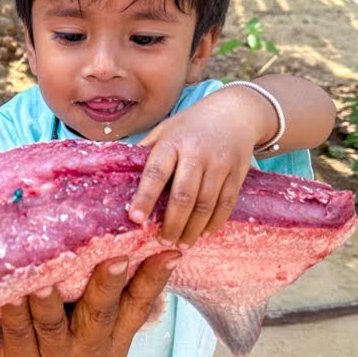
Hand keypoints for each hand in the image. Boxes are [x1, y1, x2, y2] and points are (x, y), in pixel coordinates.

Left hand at [0, 253, 177, 356]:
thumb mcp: (89, 308)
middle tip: (113, 259)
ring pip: (54, 326)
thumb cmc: (63, 320)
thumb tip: (131, 229)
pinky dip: (16, 314)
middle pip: (100, 314)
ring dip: (49, 301)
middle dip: (107, 285)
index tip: (169, 252)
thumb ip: (106, 282)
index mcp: (116, 338)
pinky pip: (19, 335)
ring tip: (44, 281)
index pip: (139, 305)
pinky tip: (11, 296)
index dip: (154, 279)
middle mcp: (93, 352)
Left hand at [129, 87, 258, 247]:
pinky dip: (214, 222)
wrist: (235, 112)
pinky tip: (204, 233)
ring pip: (205, 204)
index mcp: (172, 143)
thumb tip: (120, 176)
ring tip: (181, 244)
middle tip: (162, 241)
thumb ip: (147, 152)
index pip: (156, 173)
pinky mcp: (237, 173)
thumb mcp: (165, 130)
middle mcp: (197, 153)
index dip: (145, 197)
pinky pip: (226, 204)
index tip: (135, 218)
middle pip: (183, 196)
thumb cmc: (191, 125)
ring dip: (192, 229)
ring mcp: (219, 164)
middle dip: (172, 223)